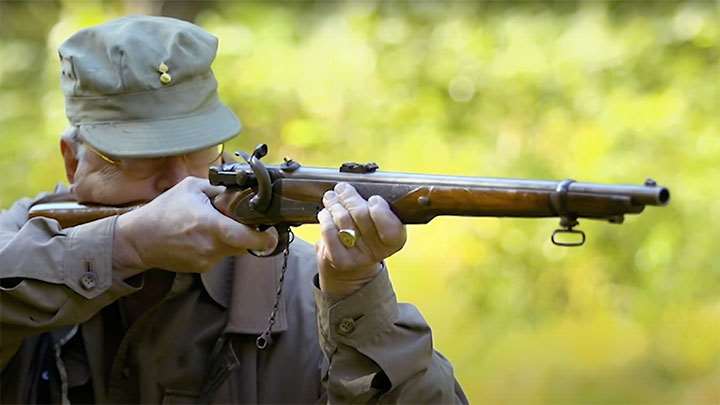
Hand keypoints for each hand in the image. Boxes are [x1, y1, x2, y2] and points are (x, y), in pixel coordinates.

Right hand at [113, 177, 277, 274]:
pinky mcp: (202, 268)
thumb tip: (242, 189)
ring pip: (234, 249)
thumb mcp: (191, 188)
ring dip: (232, 238)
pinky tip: (201, 236)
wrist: (138, 240)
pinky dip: (218, 246)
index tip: (273, 232)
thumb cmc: (163, 211)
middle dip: (249, 233)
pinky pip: (220, 255)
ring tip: (213, 225)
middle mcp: (211, 246)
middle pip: (245, 243)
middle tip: (242, 221)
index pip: (248, 237)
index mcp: (210, 225)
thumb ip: (219, 189)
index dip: (266, 237)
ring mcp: (207, 260)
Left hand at [317, 182, 406, 296]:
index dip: (380, 211)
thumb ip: (375, 205)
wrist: (353, 264)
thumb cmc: (366, 234)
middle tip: (343, 188)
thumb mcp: (378, 220)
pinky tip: (326, 213)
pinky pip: (329, 231)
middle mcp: (378, 251)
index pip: (391, 227)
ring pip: (343, 220)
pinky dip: (325, 217)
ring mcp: (358, 258)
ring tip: (331, 197)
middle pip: (362, 216)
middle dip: (350, 197)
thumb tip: (362, 182)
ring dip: (334, 204)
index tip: (374, 199)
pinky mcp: (339, 260)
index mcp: (395, 240)